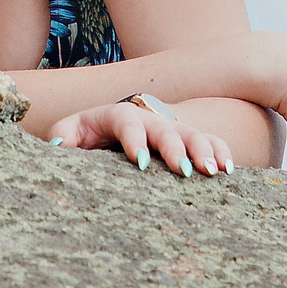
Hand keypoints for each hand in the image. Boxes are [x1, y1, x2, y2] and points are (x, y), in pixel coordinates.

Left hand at [49, 99, 235, 178]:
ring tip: (213, 172)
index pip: (126, 121)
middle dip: (175, 149)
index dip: (134, 140)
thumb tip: (58, 147)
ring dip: (204, 151)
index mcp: (116, 115)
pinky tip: (228, 170)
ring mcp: (170, 127)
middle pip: (164, 128)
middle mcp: (148, 118)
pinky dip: (221, 152)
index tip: (141, 162)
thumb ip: (63, 136)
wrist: (110, 127)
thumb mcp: (70, 132)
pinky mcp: (186, 139)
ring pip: (192, 133)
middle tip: (184, 171)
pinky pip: (210, 141)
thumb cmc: (87, 135)